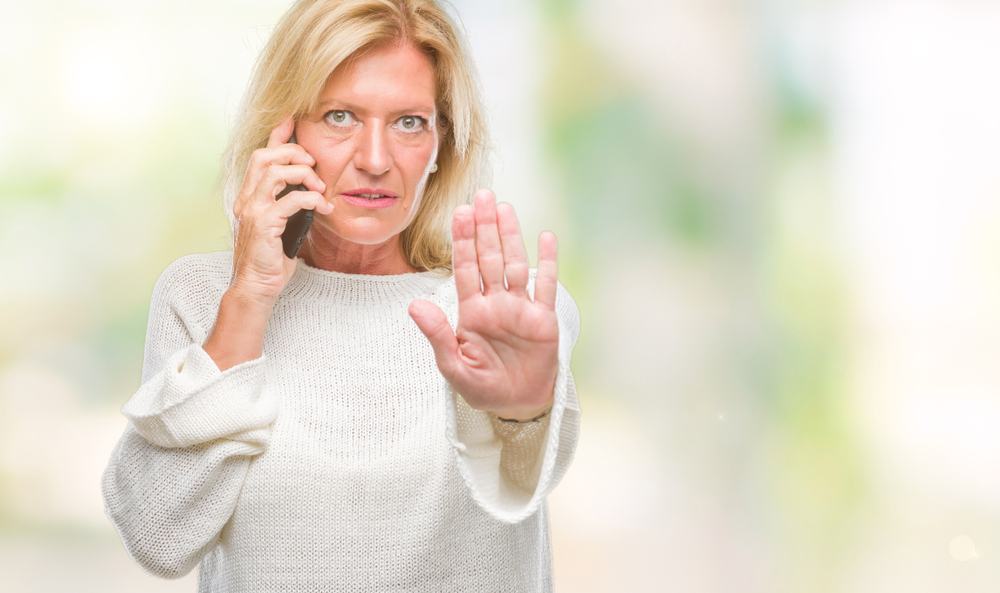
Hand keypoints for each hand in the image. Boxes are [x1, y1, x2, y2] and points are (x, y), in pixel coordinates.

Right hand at [231, 117, 332, 304]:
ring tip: (320, 187)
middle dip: (293, 151)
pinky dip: (311, 199)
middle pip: (265, 156)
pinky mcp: (263, 225)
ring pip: (275, 172)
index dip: (277, 135)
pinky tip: (323, 209)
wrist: (258, 286)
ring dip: (303, 174)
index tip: (293, 120)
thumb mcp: (285, 223)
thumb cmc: (272, 257)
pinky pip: (289, 200)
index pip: (261, 156)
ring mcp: (252, 211)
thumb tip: (312, 188)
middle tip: (314, 163)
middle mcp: (247, 199)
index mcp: (251, 195)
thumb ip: (292, 203)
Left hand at [409, 190, 559, 420]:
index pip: (465, 269)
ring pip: (514, 264)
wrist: (516, 405)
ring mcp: (520, 308)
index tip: (459, 214)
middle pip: (489, 257)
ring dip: (510, 236)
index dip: (462, 241)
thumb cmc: (482, 387)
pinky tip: (545, 237)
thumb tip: (414, 304)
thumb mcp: (453, 365)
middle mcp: (495, 303)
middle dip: (484, 228)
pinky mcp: (543, 319)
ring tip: (503, 208)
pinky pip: (545, 286)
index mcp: (471, 312)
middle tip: (480, 196)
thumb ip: (436, 334)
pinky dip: (547, 262)